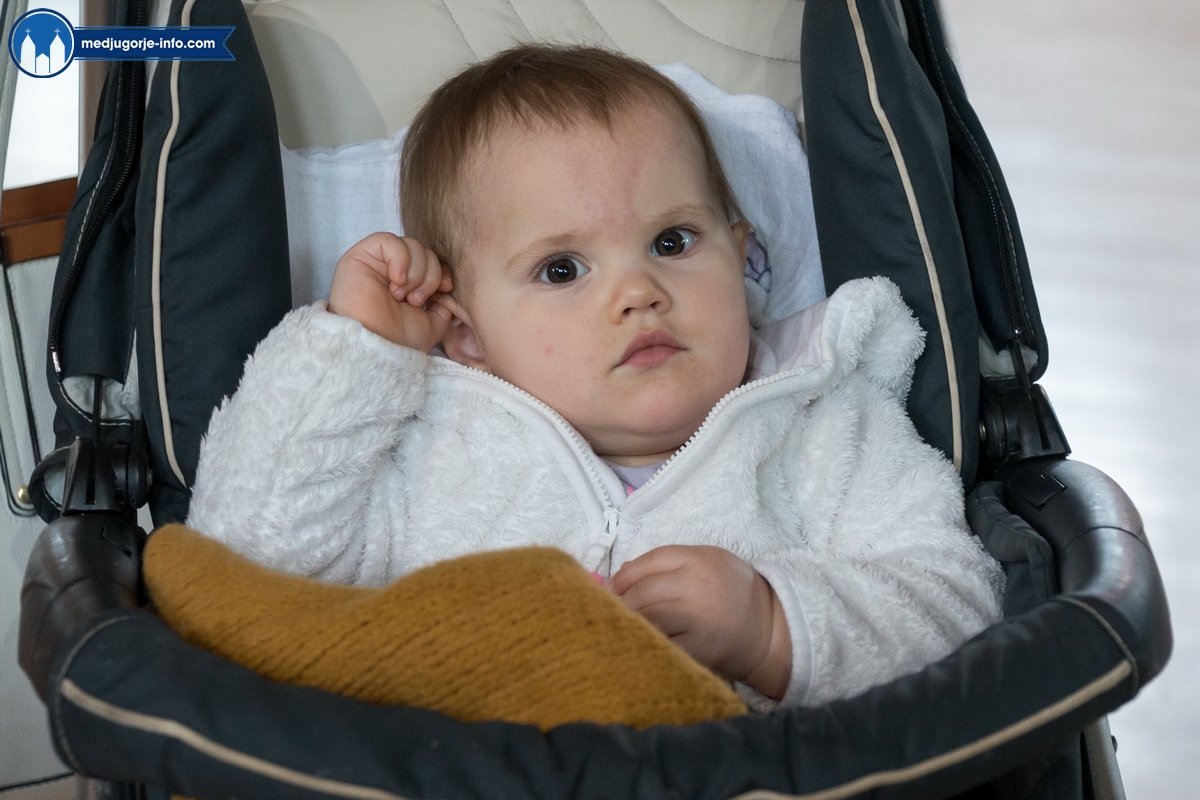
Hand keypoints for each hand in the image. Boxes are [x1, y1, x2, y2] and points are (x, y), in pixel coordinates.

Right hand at [328, 233, 454, 351]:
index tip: (446, 288)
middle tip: (415, 301)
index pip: (431, 261)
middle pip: (424, 252)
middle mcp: (391, 271)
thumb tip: (447, 288)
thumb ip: (443, 305)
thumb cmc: (400, 340)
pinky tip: (397, 280)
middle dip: (429, 276)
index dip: (441, 271)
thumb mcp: (433, 324)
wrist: (377, 347)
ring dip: (415, 272)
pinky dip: (401, 259)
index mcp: (407, 284)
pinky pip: (390, 240)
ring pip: (411, 245)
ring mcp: (376, 262)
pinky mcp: (361, 255)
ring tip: (402, 296)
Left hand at [609, 545, 791, 697]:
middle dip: (621, 601)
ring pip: (648, 618)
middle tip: (608, 610)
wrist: (769, 630)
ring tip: (620, 626)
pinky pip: (661, 644)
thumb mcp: (709, 562)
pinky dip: (646, 643)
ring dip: (629, 623)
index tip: (610, 587)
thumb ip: (669, 564)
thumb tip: (621, 575)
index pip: (650, 562)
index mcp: (701, 560)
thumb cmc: (734, 592)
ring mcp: (698, 619)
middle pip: (643, 591)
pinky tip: (640, 643)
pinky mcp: (699, 649)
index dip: (624, 575)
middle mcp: (698, 586)